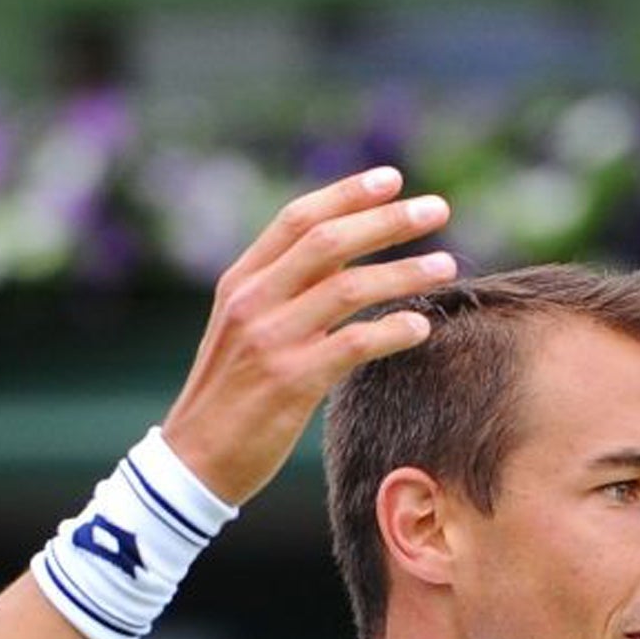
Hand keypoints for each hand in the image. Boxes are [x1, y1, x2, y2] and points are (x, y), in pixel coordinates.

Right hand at [160, 167, 455, 504]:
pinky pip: (353, 344)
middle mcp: (253, 301)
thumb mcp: (244, 329)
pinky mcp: (291, 381)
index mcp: (240, 282)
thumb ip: (285, 291)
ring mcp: (271, 339)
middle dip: (388, 220)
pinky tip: (422, 328)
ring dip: (403, 272)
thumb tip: (344, 256)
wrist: (193, 461)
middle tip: (437, 209)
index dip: (347, 193)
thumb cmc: (230, 395)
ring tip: (446, 265)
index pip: (297, 219)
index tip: (393, 178)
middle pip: (329, 241)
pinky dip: (392, 331)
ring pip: (348, 288)